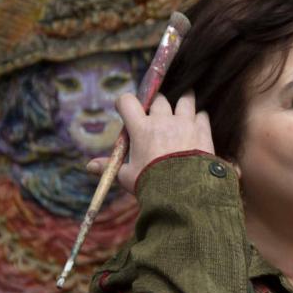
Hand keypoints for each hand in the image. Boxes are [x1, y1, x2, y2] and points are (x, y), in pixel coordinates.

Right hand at [86, 92, 214, 192]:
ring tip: (183, 105)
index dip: (125, 102)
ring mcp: (185, 123)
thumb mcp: (127, 177)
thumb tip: (89, 167)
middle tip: (158, 114)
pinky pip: (202, 115)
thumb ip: (110, 167)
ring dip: (183, 100)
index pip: (127, 101)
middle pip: (159, 99)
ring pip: (185, 99)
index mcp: (141, 128)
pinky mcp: (203, 131)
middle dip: (156, 104)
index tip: (127, 109)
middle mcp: (163, 121)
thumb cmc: (152, 184)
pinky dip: (200, 117)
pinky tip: (198, 124)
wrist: (184, 193)